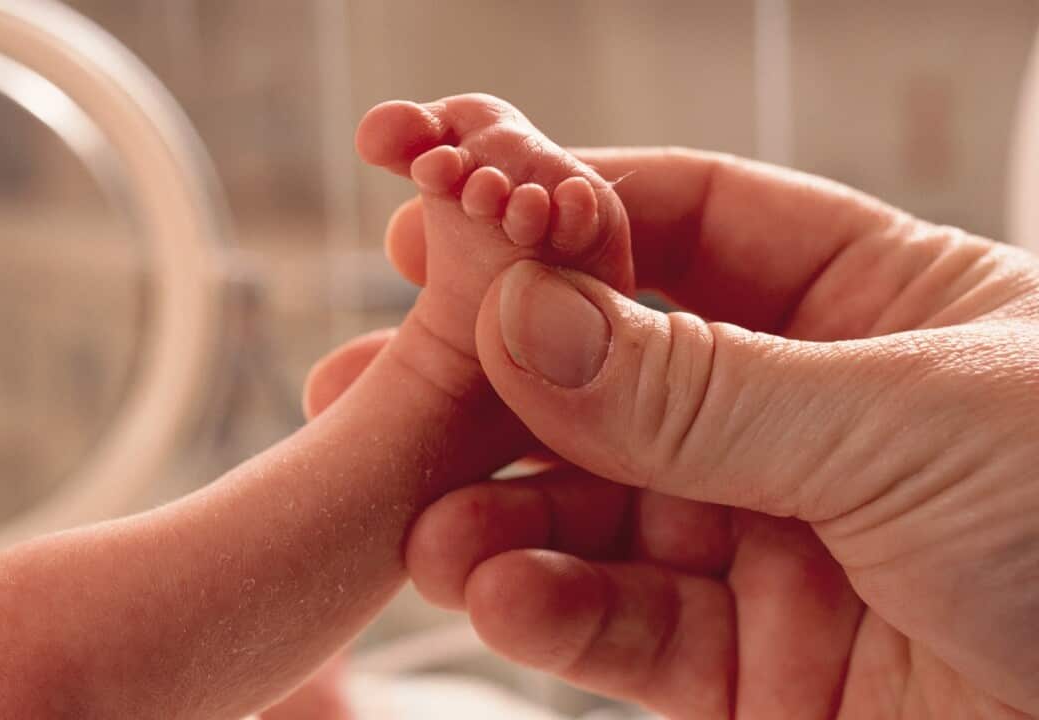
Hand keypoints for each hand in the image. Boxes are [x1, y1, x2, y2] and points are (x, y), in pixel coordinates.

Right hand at [304, 148, 1038, 718]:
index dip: (565, 212)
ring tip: (426, 522)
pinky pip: (621, 625)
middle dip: (496, 374)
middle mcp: (803, 411)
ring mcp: (765, 537)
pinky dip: (550, 611)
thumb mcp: (911, 426)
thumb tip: (525, 313)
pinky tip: (496, 593)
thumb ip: (702, 386)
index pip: (683, 223)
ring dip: (501, 511)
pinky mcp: (746, 662)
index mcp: (870, 304)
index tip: (451, 211)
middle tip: (381, 372)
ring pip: (594, 505)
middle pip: (612, 366)